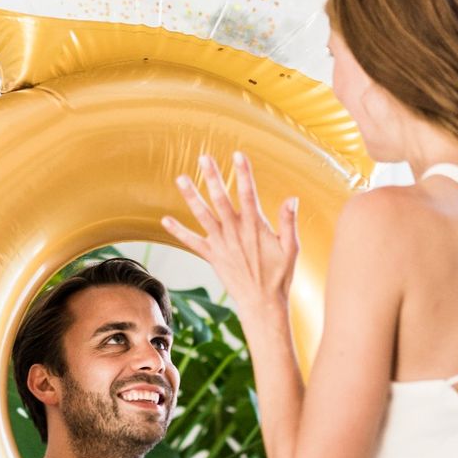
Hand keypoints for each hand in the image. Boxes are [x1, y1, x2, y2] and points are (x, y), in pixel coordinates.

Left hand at [162, 152, 299, 316]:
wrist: (262, 303)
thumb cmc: (280, 275)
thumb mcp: (291, 248)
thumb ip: (289, 222)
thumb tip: (292, 198)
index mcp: (256, 227)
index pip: (249, 194)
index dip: (244, 174)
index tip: (238, 155)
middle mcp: (236, 232)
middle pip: (221, 199)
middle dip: (213, 177)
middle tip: (203, 157)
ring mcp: (222, 244)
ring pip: (203, 216)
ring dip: (191, 196)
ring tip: (180, 178)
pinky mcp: (212, 256)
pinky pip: (192, 242)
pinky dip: (178, 231)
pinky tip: (165, 219)